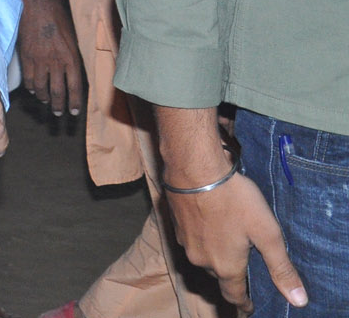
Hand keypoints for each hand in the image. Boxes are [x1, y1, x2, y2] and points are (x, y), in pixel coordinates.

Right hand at [17, 0, 84, 115]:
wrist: (38, 4)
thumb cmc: (58, 19)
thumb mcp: (72, 38)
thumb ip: (71, 57)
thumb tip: (71, 73)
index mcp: (71, 57)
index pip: (75, 87)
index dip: (75, 102)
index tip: (74, 112)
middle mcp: (56, 61)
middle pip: (58, 91)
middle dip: (59, 106)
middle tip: (58, 113)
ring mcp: (39, 60)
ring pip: (41, 88)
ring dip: (44, 98)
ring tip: (46, 102)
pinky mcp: (26, 56)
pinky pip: (29, 78)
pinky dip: (32, 87)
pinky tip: (34, 90)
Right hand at [165, 173, 305, 309]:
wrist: (194, 168)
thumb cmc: (234, 200)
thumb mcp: (267, 233)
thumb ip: (281, 267)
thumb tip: (298, 299)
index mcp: (225, 266)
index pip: (234, 295)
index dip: (243, 303)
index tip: (249, 307)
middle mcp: (202, 260)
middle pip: (219, 275)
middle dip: (231, 274)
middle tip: (244, 263)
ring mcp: (185, 242)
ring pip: (204, 256)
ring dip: (215, 254)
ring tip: (228, 241)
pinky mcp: (175, 224)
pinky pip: (192, 239)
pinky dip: (203, 237)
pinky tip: (210, 222)